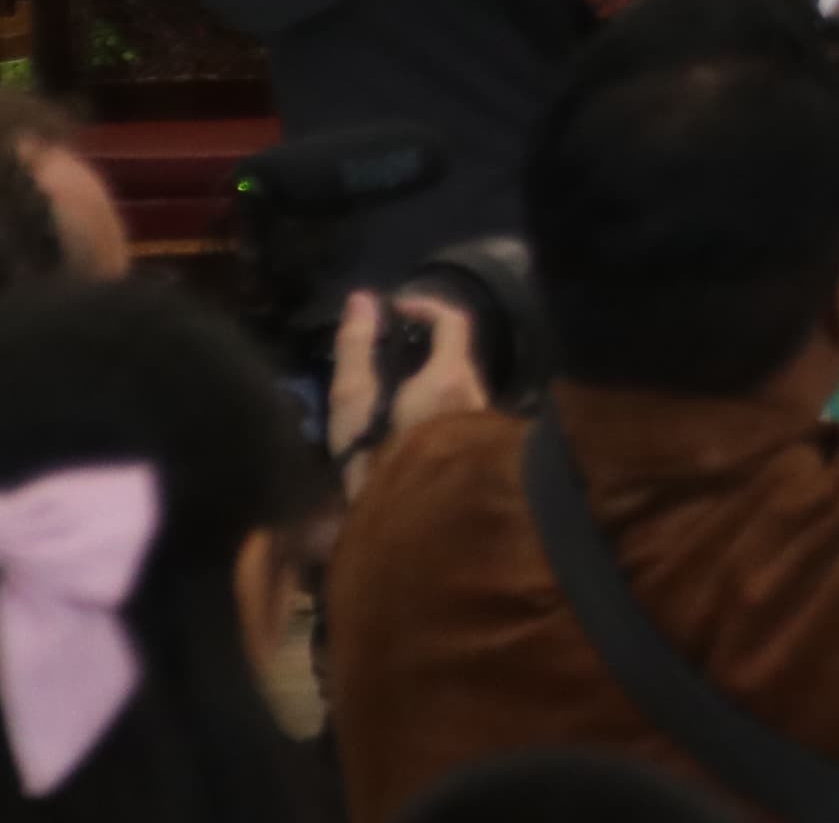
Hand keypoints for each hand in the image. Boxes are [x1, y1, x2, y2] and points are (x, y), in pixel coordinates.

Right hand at [328, 290, 486, 468]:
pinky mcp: (484, 456)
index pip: (454, 321)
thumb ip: (357, 351)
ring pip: (461, 389)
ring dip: (432, 382)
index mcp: (452, 378)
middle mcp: (479, 396)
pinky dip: (440, 408)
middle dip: (427, 349)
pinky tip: (411, 426)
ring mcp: (486, 428)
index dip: (426, 307)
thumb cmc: (378, 465)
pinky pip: (463, 416)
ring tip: (392, 391)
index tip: (395, 310)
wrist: (417, 539)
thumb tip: (362, 299)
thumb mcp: (352, 407)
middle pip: (458, 357)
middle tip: (388, 354)